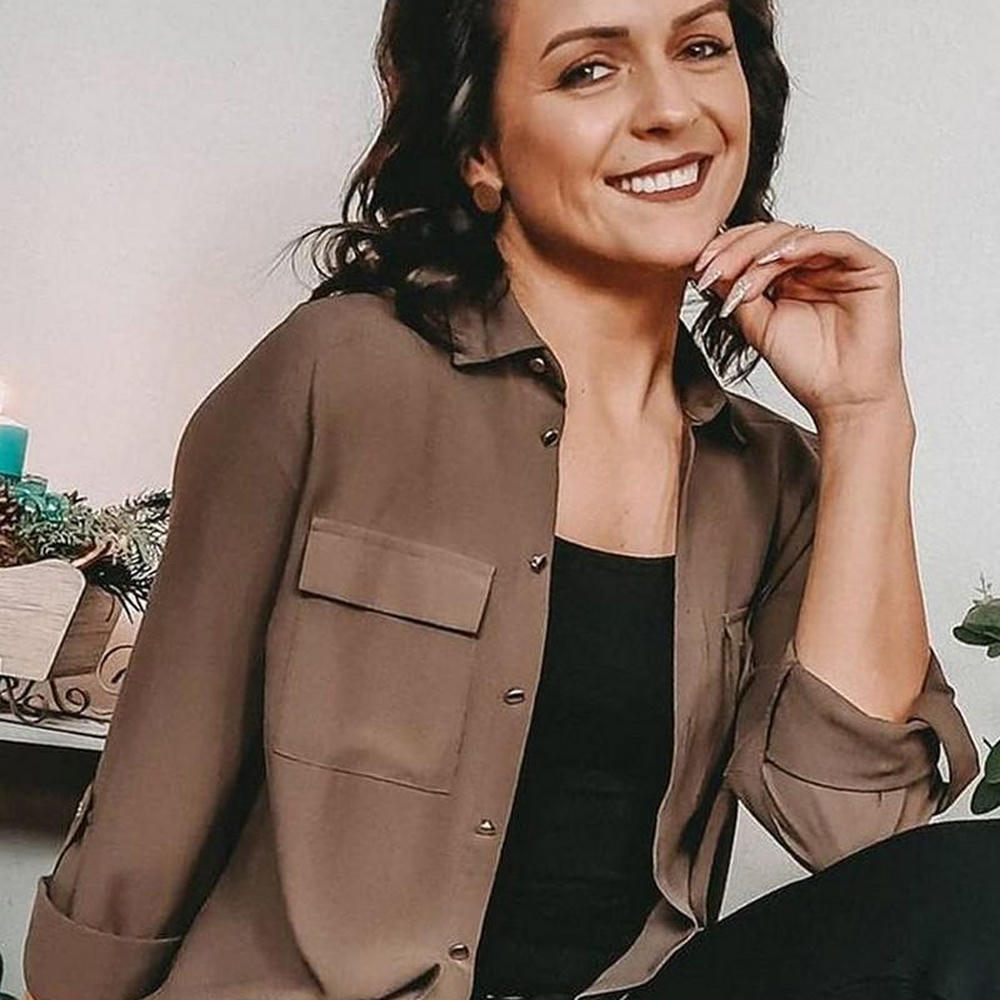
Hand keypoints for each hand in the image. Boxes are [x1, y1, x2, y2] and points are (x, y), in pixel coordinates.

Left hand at [692, 220, 912, 430]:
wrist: (841, 398)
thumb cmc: (807, 368)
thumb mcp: (757, 325)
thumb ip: (739, 292)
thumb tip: (710, 265)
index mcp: (790, 276)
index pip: (756, 247)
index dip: (727, 252)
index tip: (700, 270)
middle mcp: (816, 265)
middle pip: (773, 236)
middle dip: (738, 251)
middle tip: (715, 269)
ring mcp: (844, 263)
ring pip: (799, 235)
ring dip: (764, 251)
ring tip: (744, 273)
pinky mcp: (872, 266)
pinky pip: (837, 242)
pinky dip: (804, 245)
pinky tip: (778, 258)